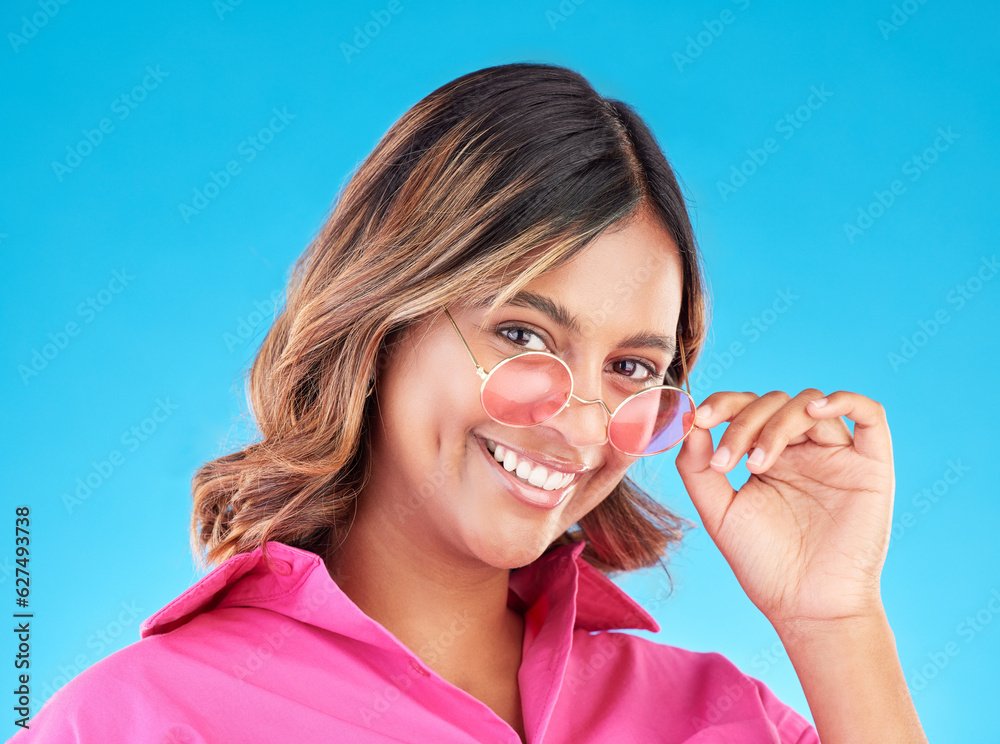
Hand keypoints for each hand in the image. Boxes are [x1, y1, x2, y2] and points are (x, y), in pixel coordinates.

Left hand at [674, 389, 894, 631]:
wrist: (807, 607)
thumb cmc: (765, 564)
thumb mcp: (719, 512)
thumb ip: (697, 469)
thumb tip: (688, 423)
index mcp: (768, 455)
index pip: (746, 407)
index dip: (723, 404)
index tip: (700, 420)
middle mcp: (802, 449)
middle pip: (774, 403)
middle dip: (744, 422)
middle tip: (728, 462)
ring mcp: (837, 454)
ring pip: (809, 404)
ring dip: (776, 424)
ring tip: (757, 464)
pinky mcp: (871, 466)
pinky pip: (871, 414)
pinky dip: (845, 400)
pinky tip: (816, 412)